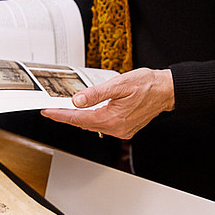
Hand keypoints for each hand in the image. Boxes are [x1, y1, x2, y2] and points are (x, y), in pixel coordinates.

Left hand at [41, 68, 174, 139]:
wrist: (166, 90)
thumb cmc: (146, 84)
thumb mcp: (119, 84)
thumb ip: (96, 94)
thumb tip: (77, 101)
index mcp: (112, 118)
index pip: (79, 118)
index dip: (61, 115)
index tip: (48, 112)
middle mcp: (116, 128)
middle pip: (84, 124)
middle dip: (67, 116)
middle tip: (51, 109)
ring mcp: (122, 130)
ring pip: (93, 125)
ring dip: (79, 118)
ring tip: (65, 109)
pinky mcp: (126, 129)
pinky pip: (104, 126)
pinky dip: (93, 119)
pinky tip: (88, 112)